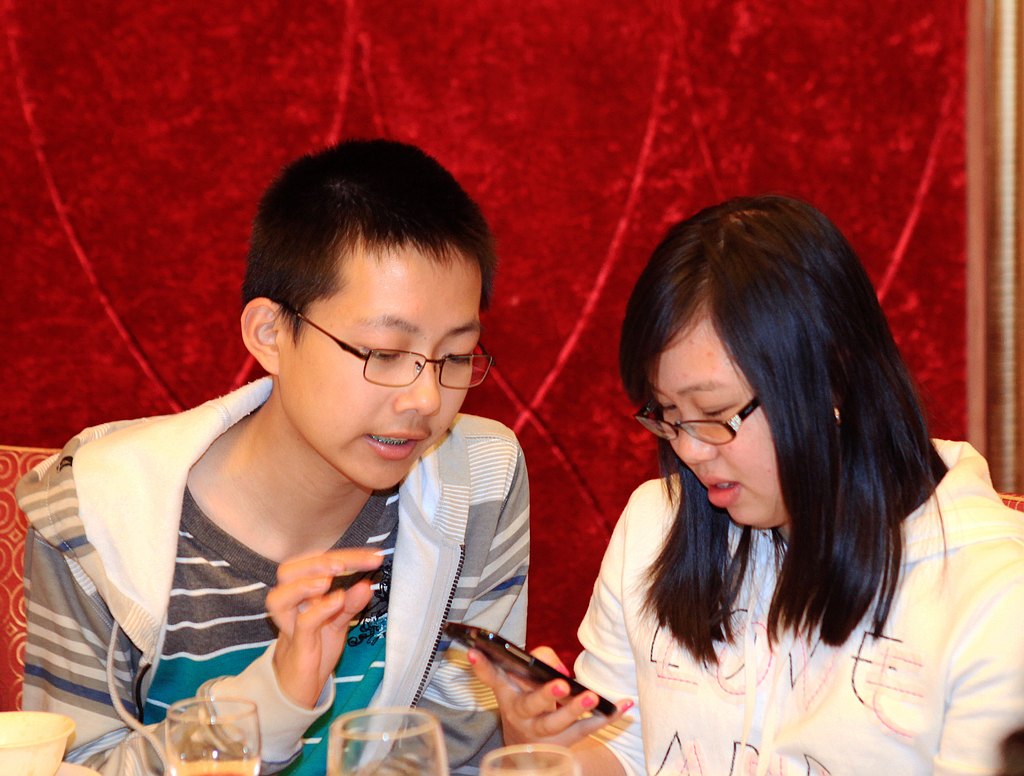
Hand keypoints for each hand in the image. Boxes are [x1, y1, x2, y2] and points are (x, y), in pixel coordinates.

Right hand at [266, 548, 382, 707]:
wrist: (299, 685)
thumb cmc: (316, 647)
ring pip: (280, 598)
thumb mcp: (337, 621)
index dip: (344, 555)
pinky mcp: (297, 645)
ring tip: (328, 578)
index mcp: (301, 592)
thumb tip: (366, 584)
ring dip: (304, 583)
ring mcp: (290, 625)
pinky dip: (319, 610)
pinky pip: (302, 624)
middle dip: (315, 562)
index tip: (374, 557)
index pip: (315, 562)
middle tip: (342, 563)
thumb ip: (350, 603)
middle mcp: (291, 604)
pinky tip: (336, 601)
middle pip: (289, 571)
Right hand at [468, 645, 631, 746]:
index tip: (474, 651)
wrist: (528, 749)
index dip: (482, 667)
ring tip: (594, 698)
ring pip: (558, 725)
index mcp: (508, 697)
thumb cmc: (528, 700)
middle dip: (545, 695)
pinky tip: (625, 705)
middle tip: (561, 684)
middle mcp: (522, 716)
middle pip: (531, 708)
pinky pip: (588, 730)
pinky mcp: (565, 742)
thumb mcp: (523, 679)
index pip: (492, 679)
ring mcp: (543, 734)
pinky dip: (608, 718)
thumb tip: (557, 666)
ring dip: (577, 711)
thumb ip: (539, 660)